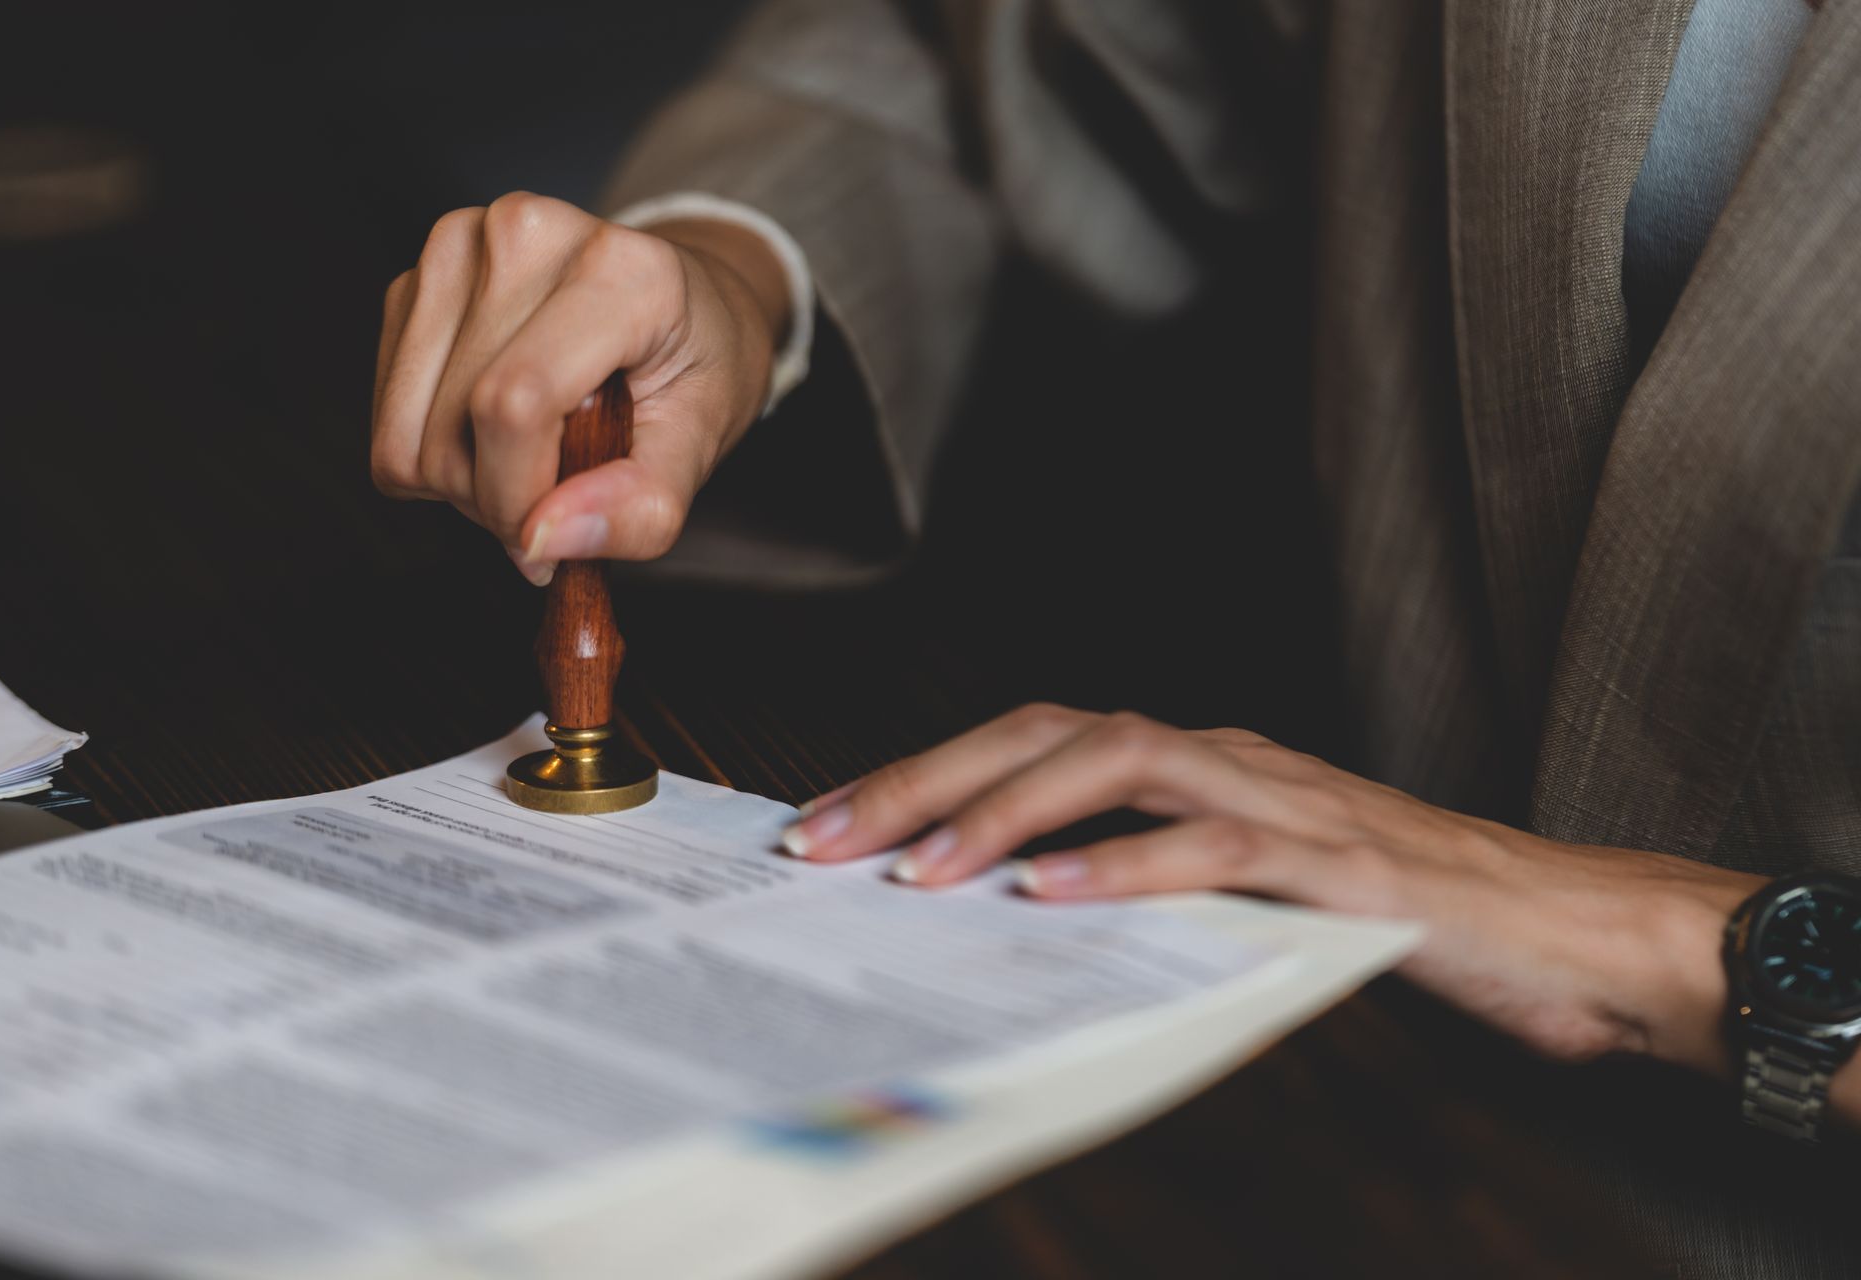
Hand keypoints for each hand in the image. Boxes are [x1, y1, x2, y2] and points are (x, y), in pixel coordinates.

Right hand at [371, 194, 789, 581]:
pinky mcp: (414, 277)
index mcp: (617, 268)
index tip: (555, 533)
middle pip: (454, 428)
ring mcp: (457, 247)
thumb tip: (545, 540)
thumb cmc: (695, 363)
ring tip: (536, 453)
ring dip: (463, 480)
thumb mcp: (704, 441)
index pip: (514, 404)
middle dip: (500, 498)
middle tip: (563, 487)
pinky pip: (390, 417)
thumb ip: (643, 505)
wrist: (679, 299)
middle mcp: (524, 234)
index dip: (520, 497)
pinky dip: (436, 450)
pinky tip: (497, 427)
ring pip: (405, 434)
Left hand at [783, 704, 1763, 1071]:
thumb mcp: (1241, 893)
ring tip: (917, 868)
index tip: (831, 823)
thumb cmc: (1391, 909)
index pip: (1033, 740)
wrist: (1561, 928)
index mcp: (1192, 760)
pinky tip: (1051, 892)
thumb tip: (1016, 913)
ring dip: (1005, 809)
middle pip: (1048, 731)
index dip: (925, 772)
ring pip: (1119, 762)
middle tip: (826, 838)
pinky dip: (1126, 862)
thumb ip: (1145, 883)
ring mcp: (1279, 794)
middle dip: (925, 779)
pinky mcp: (1336, 857)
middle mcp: (1222, 754)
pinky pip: (1215, 844)